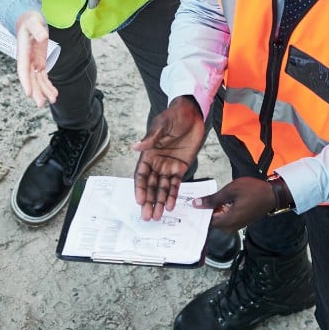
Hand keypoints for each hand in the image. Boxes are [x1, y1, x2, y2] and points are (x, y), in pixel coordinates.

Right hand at [15, 10, 57, 106]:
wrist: (29, 20)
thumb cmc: (30, 20)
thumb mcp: (33, 21)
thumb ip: (37, 29)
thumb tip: (43, 37)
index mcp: (23, 52)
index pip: (23, 69)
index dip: (25, 82)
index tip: (28, 93)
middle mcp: (26, 60)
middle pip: (30, 79)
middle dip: (36, 92)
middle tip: (41, 104)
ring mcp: (33, 62)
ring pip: (37, 80)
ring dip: (44, 91)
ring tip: (53, 100)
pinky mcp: (39, 62)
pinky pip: (43, 77)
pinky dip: (48, 85)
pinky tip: (54, 94)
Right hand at [131, 97, 206, 219]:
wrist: (193, 113)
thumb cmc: (175, 116)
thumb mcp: (162, 125)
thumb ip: (151, 138)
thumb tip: (135, 147)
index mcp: (148, 153)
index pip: (141, 175)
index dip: (140, 188)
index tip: (139, 200)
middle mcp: (157, 162)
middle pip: (150, 185)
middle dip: (148, 201)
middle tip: (147, 216)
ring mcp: (169, 166)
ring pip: (162, 188)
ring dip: (159, 202)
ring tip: (157, 216)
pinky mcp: (181, 167)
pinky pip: (176, 184)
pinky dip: (173, 195)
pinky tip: (170, 205)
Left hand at [191, 177, 277, 231]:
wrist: (273, 194)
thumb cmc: (253, 190)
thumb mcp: (230, 191)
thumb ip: (212, 199)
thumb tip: (195, 204)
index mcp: (228, 221)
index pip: (206, 223)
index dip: (196, 215)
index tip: (186, 209)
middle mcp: (231, 227)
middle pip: (211, 222)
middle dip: (201, 213)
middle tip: (190, 202)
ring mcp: (236, 225)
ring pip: (217, 220)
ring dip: (210, 211)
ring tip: (200, 200)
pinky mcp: (239, 221)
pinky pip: (224, 218)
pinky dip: (218, 211)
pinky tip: (214, 202)